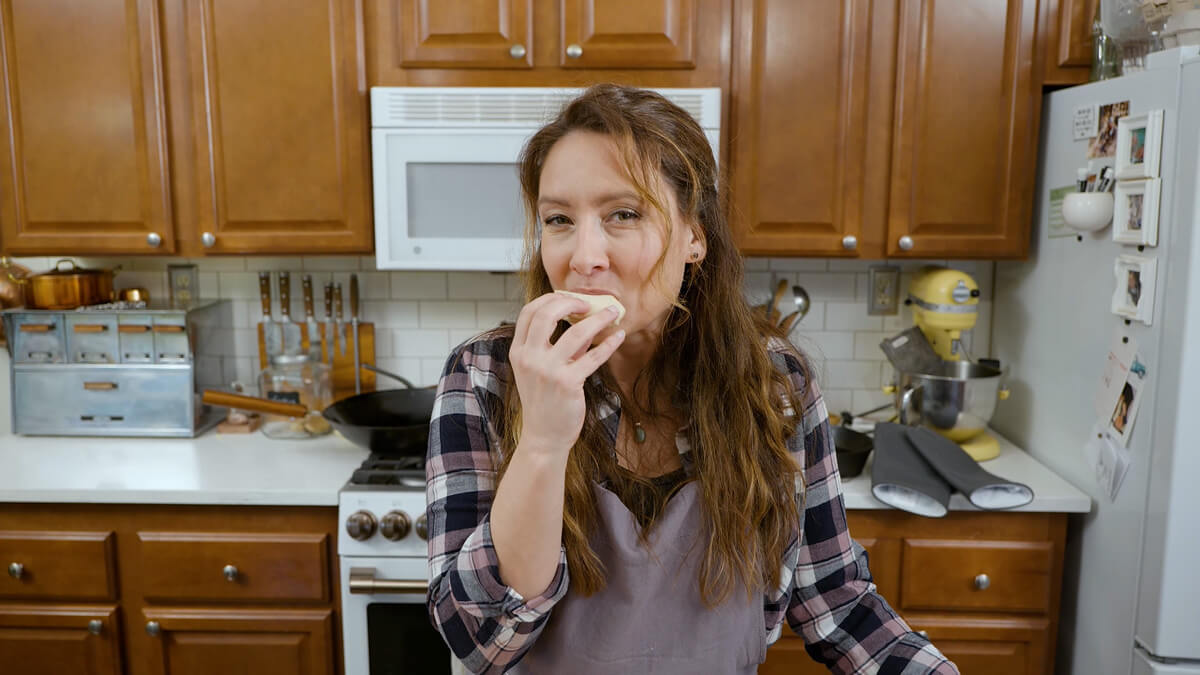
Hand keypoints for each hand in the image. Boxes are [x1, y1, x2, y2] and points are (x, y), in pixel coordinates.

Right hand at [509, 293, 625, 453]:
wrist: (544, 436)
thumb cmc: (544, 401)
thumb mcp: (540, 370)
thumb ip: (557, 345)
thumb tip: (582, 321)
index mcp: (518, 351)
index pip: (529, 312)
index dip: (549, 298)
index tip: (568, 297)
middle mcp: (529, 358)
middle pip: (547, 313)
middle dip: (571, 302)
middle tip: (589, 303)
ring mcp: (548, 370)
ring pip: (576, 332)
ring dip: (599, 318)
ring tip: (613, 313)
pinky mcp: (568, 383)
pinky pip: (593, 356)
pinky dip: (609, 343)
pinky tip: (619, 336)